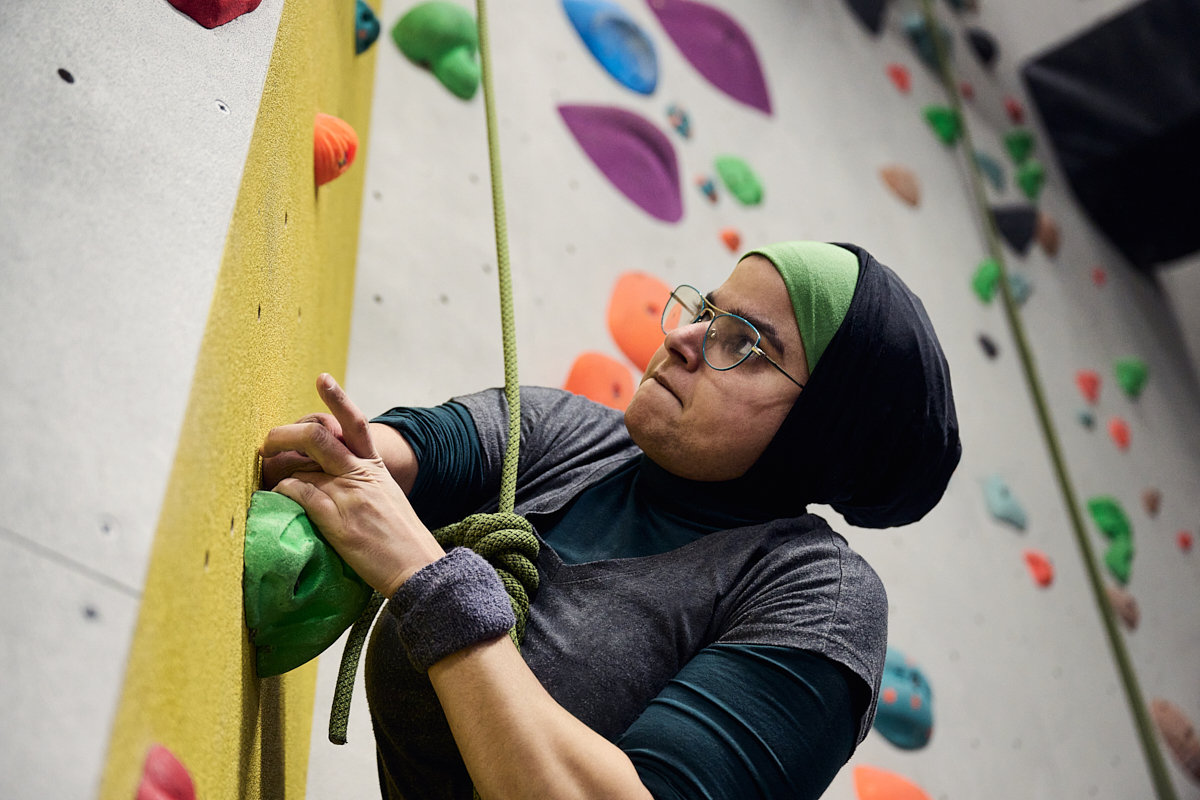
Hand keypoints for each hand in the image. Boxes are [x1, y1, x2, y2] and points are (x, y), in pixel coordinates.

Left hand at [261, 374, 444, 596]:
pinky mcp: (337, 520)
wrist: (417, 567)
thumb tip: (333, 480)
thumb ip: (363, 485)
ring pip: (303, 462)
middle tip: (268, 441)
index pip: (356, 423)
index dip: (337, 398)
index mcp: (375, 468)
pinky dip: (281, 492)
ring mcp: (348, 495)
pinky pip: (299, 494)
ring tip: (264, 469)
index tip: (322, 378)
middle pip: (318, 435)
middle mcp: (361, 475)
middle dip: (285, 433)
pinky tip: (276, 498)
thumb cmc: (402, 540)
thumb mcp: (388, 500)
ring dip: (276, 463)